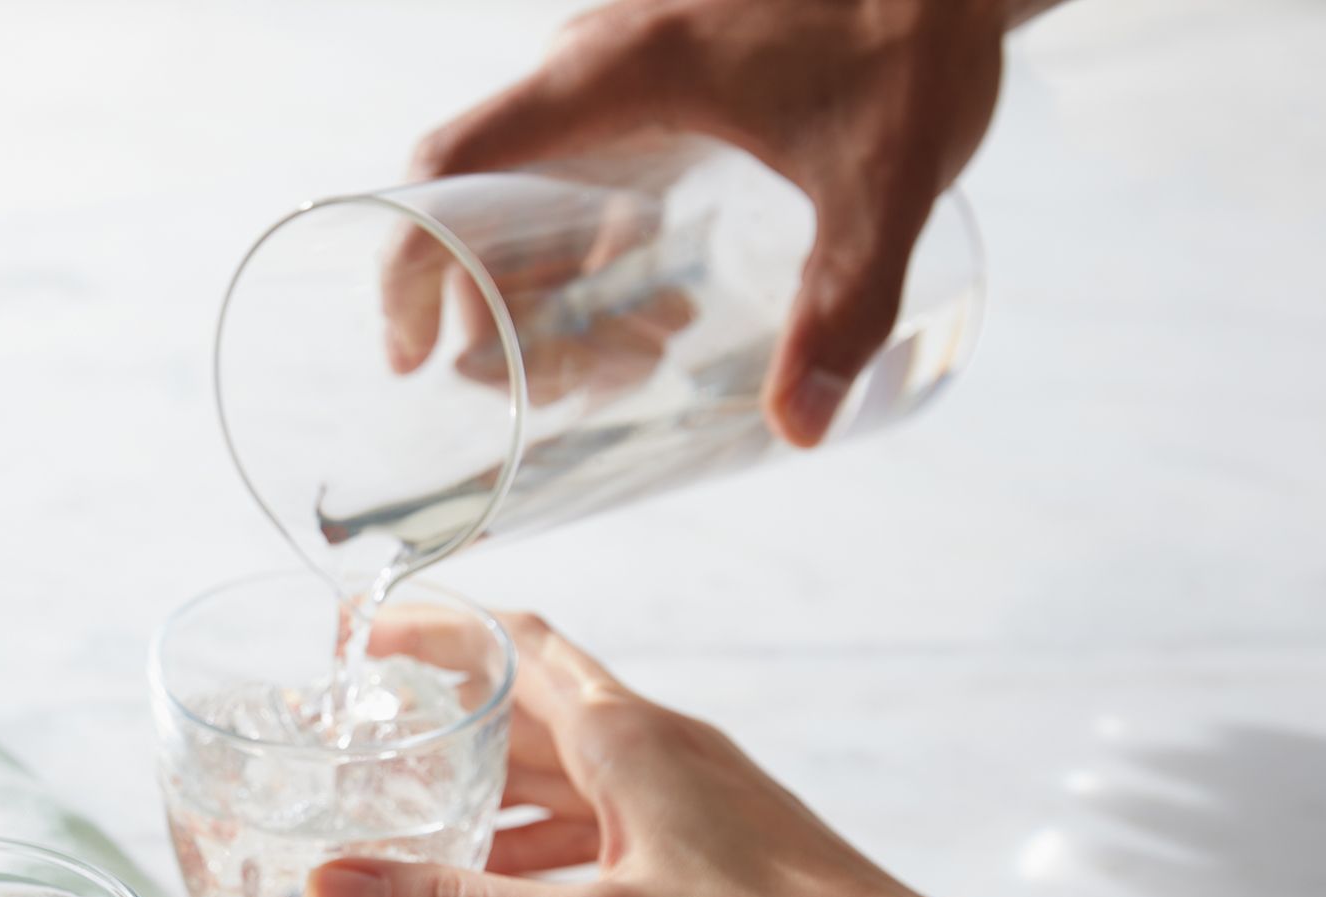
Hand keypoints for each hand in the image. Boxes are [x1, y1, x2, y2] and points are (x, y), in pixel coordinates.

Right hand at [313, 613, 1325, 896]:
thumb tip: (329, 887)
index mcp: (628, 736)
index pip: (514, 642)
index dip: (432, 627)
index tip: (354, 632)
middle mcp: (657, 750)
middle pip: (528, 701)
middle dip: (438, 704)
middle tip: (351, 725)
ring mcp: (688, 802)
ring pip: (560, 769)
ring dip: (480, 779)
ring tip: (395, 809)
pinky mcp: (708, 856)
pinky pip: (596, 823)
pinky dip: (532, 838)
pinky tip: (495, 885)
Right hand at [390, 0, 1014, 444]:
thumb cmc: (916, 38)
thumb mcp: (882, 184)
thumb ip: (846, 303)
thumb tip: (800, 428)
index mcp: (608, 77)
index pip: (450, 167)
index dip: (409, 269)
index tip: (413, 359)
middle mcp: (592, 67)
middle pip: (485, 207)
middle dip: (517, 320)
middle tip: (598, 386)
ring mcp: (621, 71)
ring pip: (538, 198)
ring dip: (565, 295)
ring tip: (651, 355)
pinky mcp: (659, 82)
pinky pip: (586, 176)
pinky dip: (599, 251)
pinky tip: (667, 303)